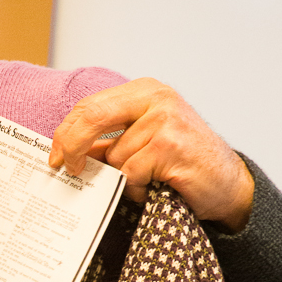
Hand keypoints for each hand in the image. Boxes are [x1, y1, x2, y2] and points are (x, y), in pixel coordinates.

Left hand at [49, 78, 253, 232]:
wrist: (227, 183)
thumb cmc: (182, 163)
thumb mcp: (143, 141)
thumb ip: (109, 140)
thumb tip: (65, 152)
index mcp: (144, 92)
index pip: (89, 106)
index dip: (65, 133)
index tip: (54, 157)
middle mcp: (155, 98)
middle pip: (91, 118)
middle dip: (72, 147)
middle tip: (67, 170)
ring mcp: (164, 120)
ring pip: (114, 156)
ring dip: (122, 179)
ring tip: (146, 181)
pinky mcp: (169, 146)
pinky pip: (130, 174)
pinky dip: (136, 189)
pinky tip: (155, 188)